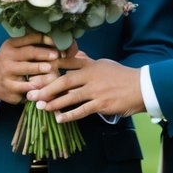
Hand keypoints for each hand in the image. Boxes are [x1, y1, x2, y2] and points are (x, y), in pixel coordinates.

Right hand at [0, 33, 75, 104]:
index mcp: (10, 45)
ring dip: (42, 74)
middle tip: (56, 56)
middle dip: (44, 55)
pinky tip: (47, 89)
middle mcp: (7, 60)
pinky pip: (26, 91)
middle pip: (28, 54)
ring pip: (27, 75)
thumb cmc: (8, 61)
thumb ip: (30, 44)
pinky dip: (37, 89)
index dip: (45, 40)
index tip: (57, 43)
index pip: (30, 39)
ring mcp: (8, 76)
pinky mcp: (10, 91)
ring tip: (54, 73)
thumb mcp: (13, 48)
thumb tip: (55, 42)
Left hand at [27, 56, 144, 122]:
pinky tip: (59, 119)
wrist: (141, 87)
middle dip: (46, 87)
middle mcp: (91, 76)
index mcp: (91, 65)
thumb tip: (76, 53)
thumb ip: (88, 61)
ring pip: (70, 97)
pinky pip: (82, 111)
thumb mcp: (104, 64)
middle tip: (31, 93)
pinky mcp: (101, 104)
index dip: (50, 67)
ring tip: (40, 107)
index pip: (67, 63)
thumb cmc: (122, 76)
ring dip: (54, 103)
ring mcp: (96, 91)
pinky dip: (69, 115)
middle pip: (64, 81)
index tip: (35, 70)